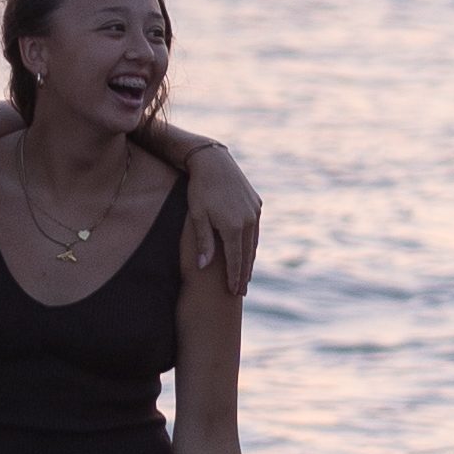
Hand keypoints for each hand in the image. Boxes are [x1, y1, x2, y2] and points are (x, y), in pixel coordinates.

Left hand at [186, 142, 262, 296]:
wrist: (213, 162)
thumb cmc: (200, 190)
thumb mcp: (197, 217)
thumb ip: (203, 243)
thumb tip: (204, 267)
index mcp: (233, 226)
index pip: (235, 260)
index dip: (234, 277)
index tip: (233, 292)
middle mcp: (248, 220)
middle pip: (247, 255)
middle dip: (244, 274)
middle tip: (241, 291)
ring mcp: (254, 211)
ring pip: (253, 242)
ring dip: (249, 259)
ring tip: (245, 275)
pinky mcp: (256, 203)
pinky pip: (255, 229)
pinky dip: (251, 243)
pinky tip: (247, 250)